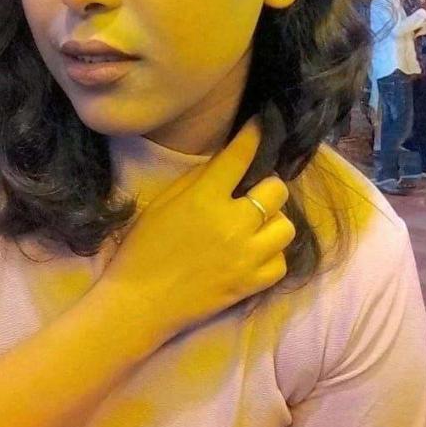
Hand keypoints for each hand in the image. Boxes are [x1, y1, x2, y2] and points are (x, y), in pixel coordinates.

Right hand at [100, 118, 294, 343]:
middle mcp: (233, 223)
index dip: (254, 134)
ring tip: (255, 226)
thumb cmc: (143, 248)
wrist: (139, 302)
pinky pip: (281, 261)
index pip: (241, 155)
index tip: (261, 124)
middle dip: (266, 186)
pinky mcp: (251, 284)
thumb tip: (227, 162)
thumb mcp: (164, 203)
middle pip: (276, 189)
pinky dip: (271, 255)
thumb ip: (198, 180)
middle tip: (252, 193)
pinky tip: (253, 253)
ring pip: (286, 226)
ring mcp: (246, 256)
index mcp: (205, 197)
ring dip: (273, 221)